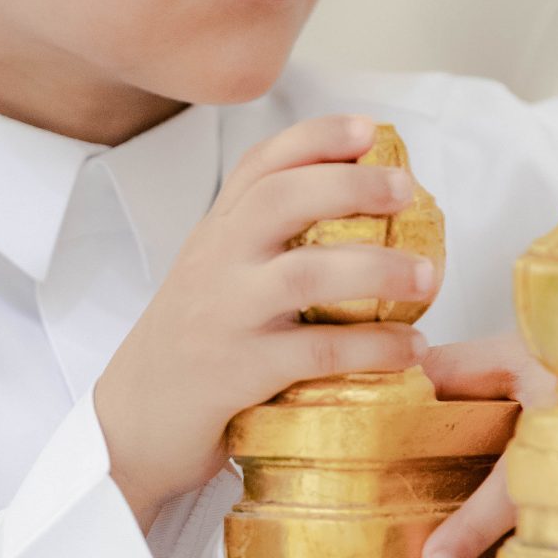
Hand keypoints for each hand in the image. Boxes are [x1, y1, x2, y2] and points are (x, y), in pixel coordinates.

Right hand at [95, 116, 435, 529]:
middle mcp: (213, 264)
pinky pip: (317, 352)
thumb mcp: (212, 281)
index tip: (367, 129)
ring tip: (428, 277)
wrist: (128, 428)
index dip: (314, 138)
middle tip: (407, 191)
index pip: (258, 165)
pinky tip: (411, 349)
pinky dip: (374, 347)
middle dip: (351, 185)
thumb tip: (361, 222)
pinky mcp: (236, 374)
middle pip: (281, 200)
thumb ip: (262, 248)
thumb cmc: (188, 353)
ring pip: (305, 273)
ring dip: (377, 269)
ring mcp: (222, 317)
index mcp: (212, 234)